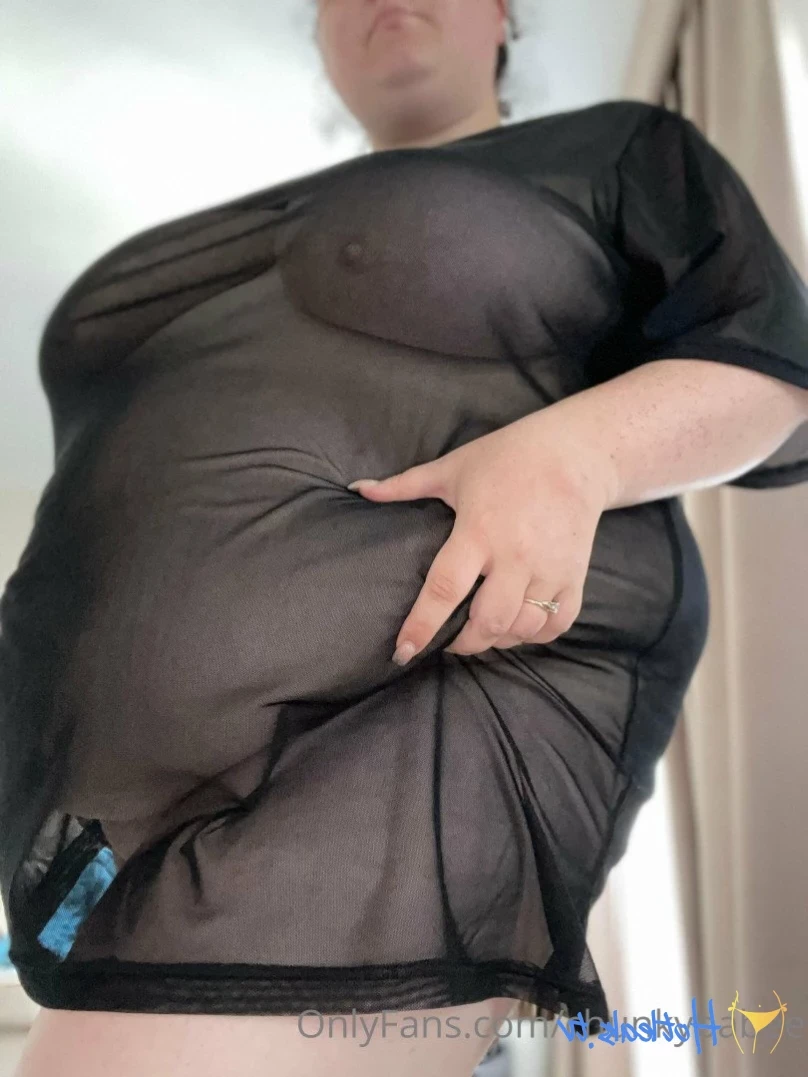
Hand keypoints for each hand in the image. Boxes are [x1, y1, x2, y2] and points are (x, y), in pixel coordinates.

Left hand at [346, 412, 612, 662]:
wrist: (575, 452)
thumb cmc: (507, 457)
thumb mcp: (452, 468)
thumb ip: (403, 486)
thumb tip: (358, 490)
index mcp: (479, 530)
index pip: (445, 589)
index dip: (422, 625)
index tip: (404, 650)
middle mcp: (516, 556)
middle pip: (489, 622)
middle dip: (464, 643)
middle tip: (449, 640)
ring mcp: (550, 569)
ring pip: (522, 629)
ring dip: (497, 640)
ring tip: (481, 630)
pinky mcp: (575, 576)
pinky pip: (555, 625)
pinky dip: (533, 634)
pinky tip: (517, 625)